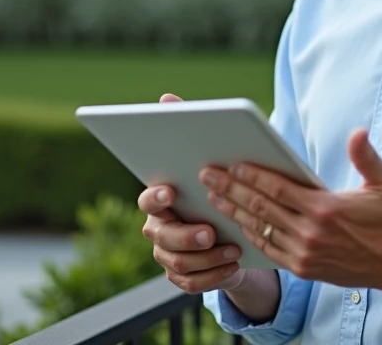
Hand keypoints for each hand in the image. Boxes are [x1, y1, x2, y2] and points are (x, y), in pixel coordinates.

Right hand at [139, 93, 247, 293]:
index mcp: (161, 198)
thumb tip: (166, 98)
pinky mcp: (182, 278)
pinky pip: (191, 283)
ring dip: (206, 257)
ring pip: (176, 262)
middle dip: (186, 234)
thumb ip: (186, 131)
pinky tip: (232, 263)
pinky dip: (213, 275)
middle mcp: (158, 228)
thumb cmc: (218, 190)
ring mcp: (167, 255)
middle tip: (210, 231)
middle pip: (161, 235)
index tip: (172, 190)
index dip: (156, 196)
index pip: (147, 198)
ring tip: (232, 247)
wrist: (234, 231)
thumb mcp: (212, 162)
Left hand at [199, 128, 381, 295]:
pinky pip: (269, 249)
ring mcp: (305, 254)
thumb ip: (366, 157)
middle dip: (231, 189)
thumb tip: (357, 132)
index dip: (253, 176)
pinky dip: (250, 235)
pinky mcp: (304, 269)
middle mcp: (311, 233)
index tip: (232, 164)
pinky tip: (236, 222)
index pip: (279, 189)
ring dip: (234, 212)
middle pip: (262, 207)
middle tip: (208, 175)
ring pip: (260, 229)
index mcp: (326, 208)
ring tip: (213, 197)